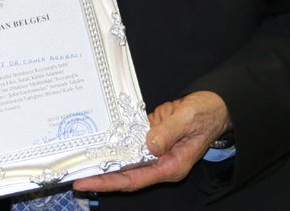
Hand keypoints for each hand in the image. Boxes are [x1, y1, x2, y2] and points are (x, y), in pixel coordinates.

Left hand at [71, 91, 231, 192]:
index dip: (109, 182)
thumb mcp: (188, 120)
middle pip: (125, 174)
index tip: (87, 183)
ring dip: (105, 160)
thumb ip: (168, 133)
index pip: (133, 180)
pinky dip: (115, 142)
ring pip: (125, 159)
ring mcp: (155, 150)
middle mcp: (160, 162)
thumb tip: (150, 145)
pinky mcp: (151, 136)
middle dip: (100, 176)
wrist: (215, 106)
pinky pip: (129, 142)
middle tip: (74, 176)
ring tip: (80, 161)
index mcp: (170, 166)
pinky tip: (98, 140)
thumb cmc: (206, 115)